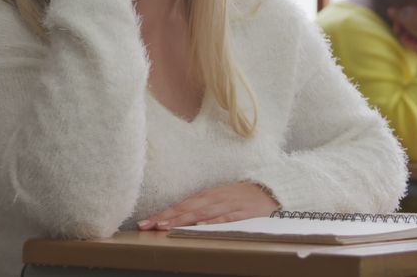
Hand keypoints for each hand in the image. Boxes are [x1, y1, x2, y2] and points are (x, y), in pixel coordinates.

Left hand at [136, 182, 279, 230]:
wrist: (271, 189)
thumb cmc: (241, 196)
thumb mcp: (218, 198)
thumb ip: (200, 207)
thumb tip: (177, 218)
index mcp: (206, 195)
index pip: (180, 205)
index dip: (163, 214)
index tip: (145, 222)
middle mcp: (213, 199)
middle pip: (185, 209)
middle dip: (166, 217)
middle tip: (148, 225)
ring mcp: (227, 205)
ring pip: (200, 213)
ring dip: (182, 220)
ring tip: (166, 227)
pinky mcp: (241, 213)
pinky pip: (224, 218)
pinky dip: (212, 221)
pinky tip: (200, 226)